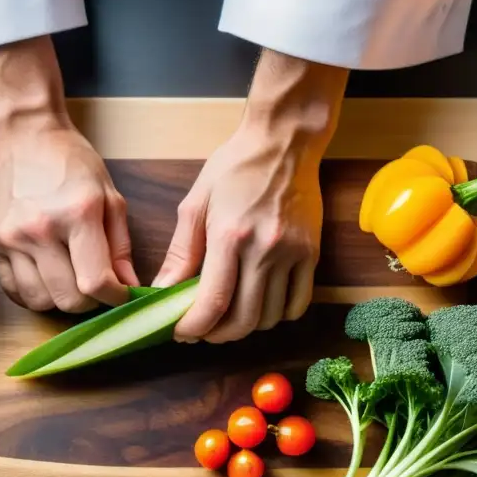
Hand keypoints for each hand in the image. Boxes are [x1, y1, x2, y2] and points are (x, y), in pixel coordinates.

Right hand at [0, 36, 137, 312]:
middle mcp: (40, 230)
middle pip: (68, 300)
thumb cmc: (74, 166)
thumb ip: (121, 248)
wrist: (26, 140)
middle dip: (90, 301)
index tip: (120, 293)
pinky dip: (35, 294)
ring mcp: (12, 240)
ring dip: (60, 299)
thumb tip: (130, 288)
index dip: (115, 298)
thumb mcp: (111, 198)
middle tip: (96, 283)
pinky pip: (16, 293)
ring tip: (70, 276)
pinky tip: (47, 274)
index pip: (96, 282)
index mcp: (77, 214)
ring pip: (41, 303)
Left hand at [153, 50, 348, 342]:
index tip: (181, 331)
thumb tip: (163, 291)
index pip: (213, 301)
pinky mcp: (312, 254)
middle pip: (244, 320)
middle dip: (217, 334)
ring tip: (228, 316)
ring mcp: (293, 254)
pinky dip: (276, 315)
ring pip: (270, 317)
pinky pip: (297, 304)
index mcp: (230, 235)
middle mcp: (265, 249)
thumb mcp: (196, 203)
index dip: (194, 327)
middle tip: (202, 330)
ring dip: (245, 327)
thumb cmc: (235, 167)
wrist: (285, 141)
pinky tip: (259, 305)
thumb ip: (181, 252)